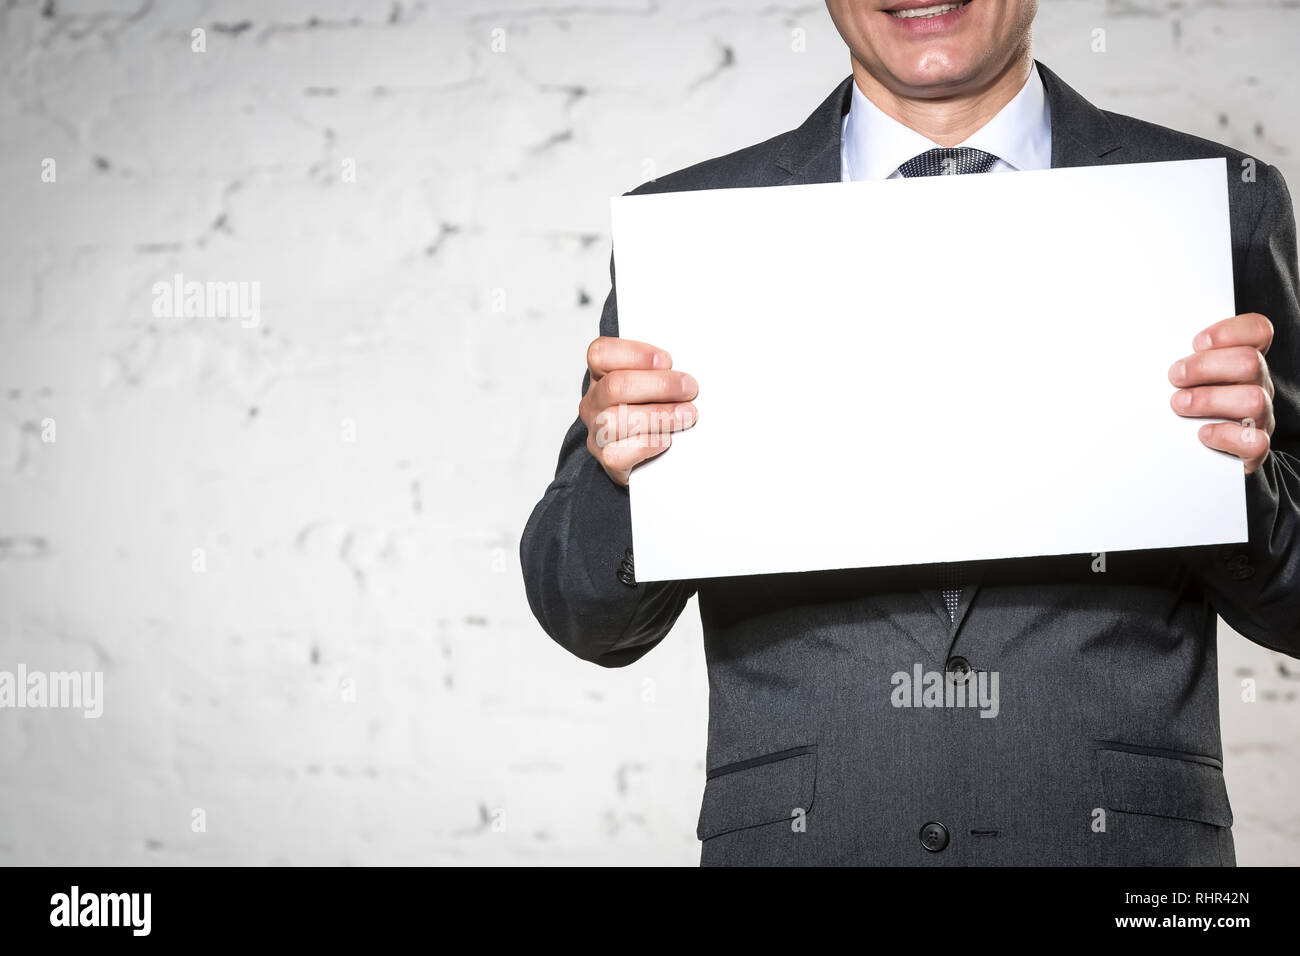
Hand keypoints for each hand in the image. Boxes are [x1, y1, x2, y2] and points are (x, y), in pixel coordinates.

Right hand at [579, 337, 698, 485]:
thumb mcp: (651, 385)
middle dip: (658, 385)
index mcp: (601, 376)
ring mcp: (597, 432)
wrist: (640, 459)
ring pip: (615, 420)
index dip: (634, 354)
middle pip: (615, 386)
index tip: (666, 361)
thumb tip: (686, 373)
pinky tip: (666, 439)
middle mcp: (594, 402)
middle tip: (688, 388)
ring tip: (686, 415)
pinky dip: (647, 444)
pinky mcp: (607, 459)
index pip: (601, 354)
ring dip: (657, 416)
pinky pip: (619, 453)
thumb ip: (661, 373)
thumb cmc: (647, 413)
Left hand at [1169, 313, 1274, 474]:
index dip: (1230, 332)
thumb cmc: (1190, 406)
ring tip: (1180, 404)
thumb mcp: (1185, 377)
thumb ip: (1181, 360)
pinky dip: (1225, 436)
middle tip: (1175, 376)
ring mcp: (1260, 417)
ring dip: (1209, 399)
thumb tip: (1145, 351)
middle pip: (1250, 362)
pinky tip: (1202, 434)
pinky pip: (1254, 441)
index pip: (1258, 331)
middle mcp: (1257, 385)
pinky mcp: (1254, 448)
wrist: (1207, 456)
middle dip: (1205, 366)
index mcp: (1243, 362)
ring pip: (1253, 400)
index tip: (1196, 343)